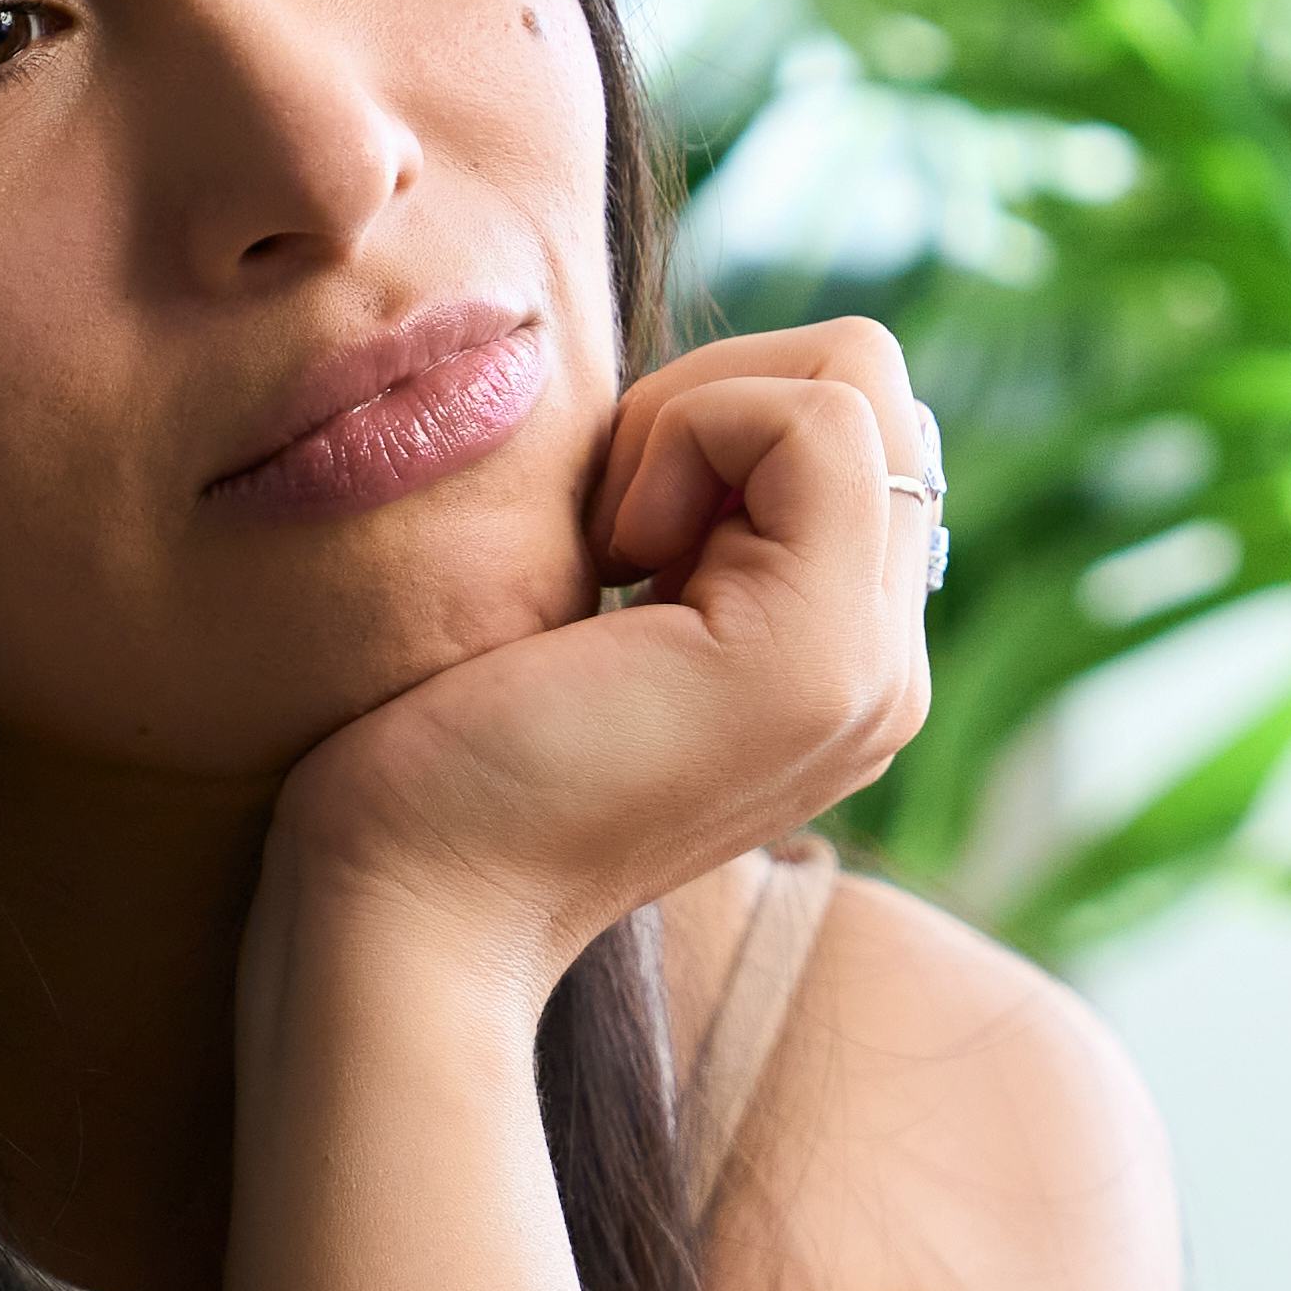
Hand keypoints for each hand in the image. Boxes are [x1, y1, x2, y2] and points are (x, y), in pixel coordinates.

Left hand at [260, 319, 940, 989]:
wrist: (406, 909)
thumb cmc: (440, 758)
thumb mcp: (594, 610)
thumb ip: (687, 527)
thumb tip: (701, 402)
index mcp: (839, 660)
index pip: (851, 418)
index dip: (714, 416)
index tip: (609, 536)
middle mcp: (884, 669)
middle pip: (870, 382)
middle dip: (716, 396)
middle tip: (612, 531)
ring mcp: (869, 667)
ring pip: (854, 383)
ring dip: (695, 420)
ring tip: (613, 553)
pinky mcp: (820, 652)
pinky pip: (816, 418)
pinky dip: (688, 435)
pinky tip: (615, 561)